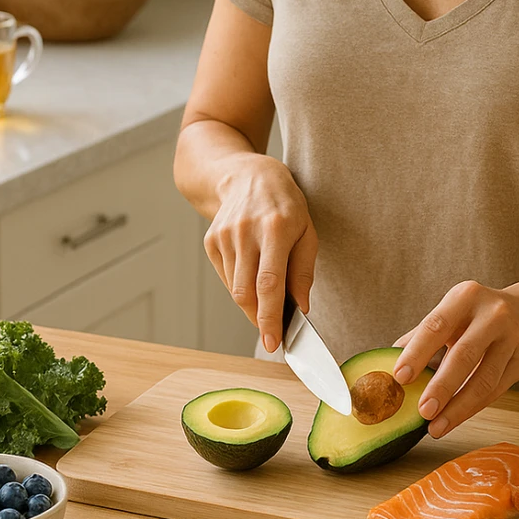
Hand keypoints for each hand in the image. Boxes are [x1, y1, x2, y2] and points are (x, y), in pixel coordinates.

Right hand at [203, 158, 317, 353]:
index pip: (269, 283)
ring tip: (267, 299)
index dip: (270, 317)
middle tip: (273, 334)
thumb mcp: (307, 231)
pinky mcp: (211, 241)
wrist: (246, 176)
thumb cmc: (285, 204)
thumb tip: (301, 307)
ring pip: (234, 289)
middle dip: (259, 320)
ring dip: (251, 304)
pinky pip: (226, 278)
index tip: (273, 342)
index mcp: (276, 228)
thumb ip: (303, 271)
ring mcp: (224, 236)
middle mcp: (246, 232)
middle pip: (246, 292)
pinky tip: (251, 275)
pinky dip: (240, 288)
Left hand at [392, 280, 518, 436]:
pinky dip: (473, 407)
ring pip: (483, 379)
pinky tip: (455, 418)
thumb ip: (421, 336)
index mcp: (465, 296)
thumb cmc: (478, 316)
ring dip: (458, 407)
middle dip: (441, 386)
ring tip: (436, 427)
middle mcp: (493, 313)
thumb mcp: (452, 313)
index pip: (436, 325)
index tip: (399, 378)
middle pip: (464, 354)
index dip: (417, 352)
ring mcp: (514, 336)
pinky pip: (496, 389)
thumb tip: (385, 365)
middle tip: (422, 411)